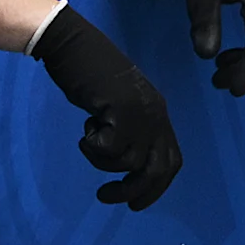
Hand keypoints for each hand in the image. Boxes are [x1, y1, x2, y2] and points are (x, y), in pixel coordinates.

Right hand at [30, 5, 181, 210]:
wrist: (72, 42)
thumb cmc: (89, 73)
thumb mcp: (117, 104)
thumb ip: (128, 128)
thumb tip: (130, 163)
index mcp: (159, 113)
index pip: (172, 160)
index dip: (157, 186)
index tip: (135, 202)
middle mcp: (157, 114)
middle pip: (158, 169)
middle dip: (135, 190)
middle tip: (107, 197)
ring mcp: (141, 111)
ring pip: (130, 162)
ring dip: (103, 161)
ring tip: (89, 139)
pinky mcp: (120, 109)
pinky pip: (110, 148)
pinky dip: (92, 147)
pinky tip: (85, 129)